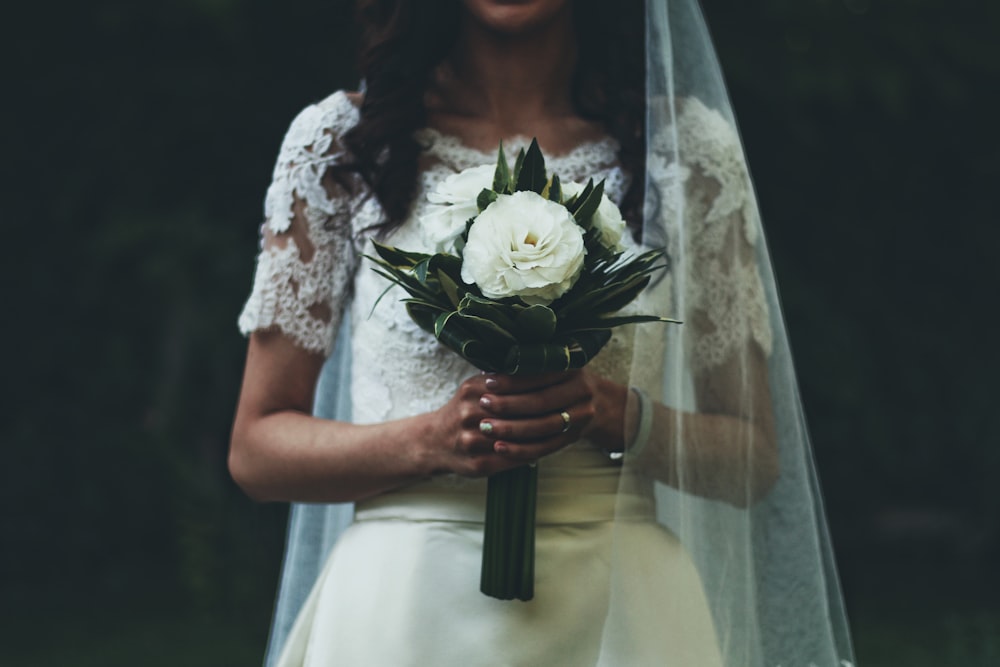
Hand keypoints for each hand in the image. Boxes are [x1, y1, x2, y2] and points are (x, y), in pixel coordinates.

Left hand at [478, 370, 626, 463]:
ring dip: (512, 429)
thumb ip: (530, 367)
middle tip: (482, 404)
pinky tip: (500, 448)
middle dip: (509, 404)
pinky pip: (545, 447)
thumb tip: (489, 366)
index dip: (513, 380)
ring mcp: (580, 417)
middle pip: (541, 402)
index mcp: (573, 369)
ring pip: (543, 427)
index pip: (540, 375)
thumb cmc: (565, 380)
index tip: (488, 382)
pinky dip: (521, 449)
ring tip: (486, 427)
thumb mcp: (557, 366)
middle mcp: (581, 392)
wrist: (601, 404)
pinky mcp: (573, 438)